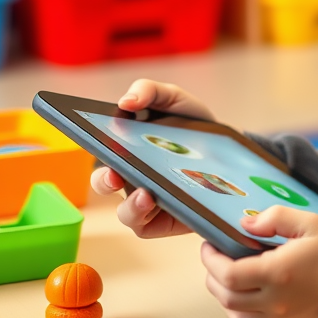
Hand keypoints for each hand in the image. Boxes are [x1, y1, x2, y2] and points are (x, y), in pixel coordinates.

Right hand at [89, 79, 215, 237]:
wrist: (227, 149)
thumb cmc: (191, 123)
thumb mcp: (174, 98)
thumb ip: (149, 91)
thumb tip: (126, 101)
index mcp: (123, 146)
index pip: (97, 147)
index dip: (90, 145)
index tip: (94, 139)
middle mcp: (129, 175)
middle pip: (104, 183)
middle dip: (104, 181)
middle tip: (114, 175)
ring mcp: (145, 200)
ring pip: (126, 212)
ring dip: (131, 206)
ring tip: (148, 195)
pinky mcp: (164, 220)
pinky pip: (148, 226)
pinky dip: (152, 218)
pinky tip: (168, 204)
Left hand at [201, 207, 317, 317]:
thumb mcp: (310, 223)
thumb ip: (276, 218)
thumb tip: (247, 224)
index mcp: (278, 272)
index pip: (229, 274)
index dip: (212, 260)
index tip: (210, 246)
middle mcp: (274, 299)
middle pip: (226, 295)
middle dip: (213, 275)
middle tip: (214, 258)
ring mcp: (279, 317)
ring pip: (235, 314)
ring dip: (223, 296)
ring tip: (227, 277)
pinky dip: (239, 311)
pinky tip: (243, 295)